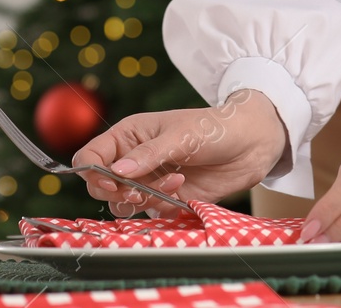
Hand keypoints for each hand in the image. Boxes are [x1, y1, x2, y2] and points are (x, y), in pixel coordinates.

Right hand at [72, 90, 288, 217]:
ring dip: (141, 201)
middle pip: (100, 185)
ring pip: (122, 203)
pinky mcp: (166, 198)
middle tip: (138, 191)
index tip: (112, 182)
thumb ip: (149, 154)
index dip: (93, 172)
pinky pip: (148, 212)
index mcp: (129, 135)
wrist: (250, 144)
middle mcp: (133, 158)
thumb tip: (117, 170)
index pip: (91, 155)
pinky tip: (181, 191)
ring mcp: (148, 180)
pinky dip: (160, 207)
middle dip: (116, 192)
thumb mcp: (181, 135)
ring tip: (171, 187)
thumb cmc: (213, 127)